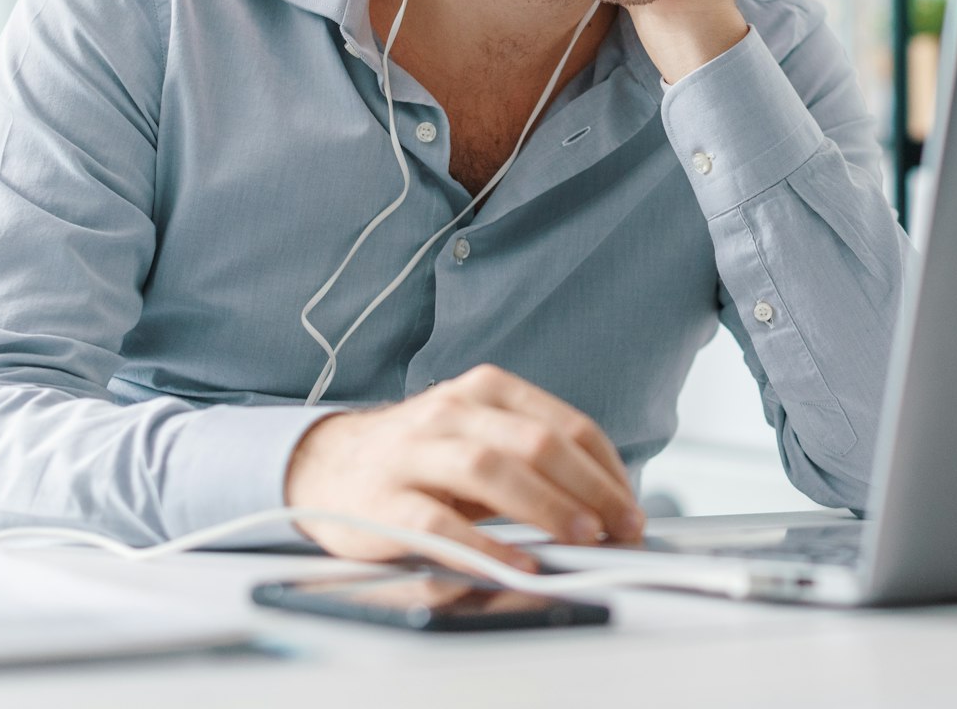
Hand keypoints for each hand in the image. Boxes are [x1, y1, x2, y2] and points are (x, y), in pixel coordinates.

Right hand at [283, 364, 643, 567]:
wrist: (325, 465)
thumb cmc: (420, 457)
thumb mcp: (481, 439)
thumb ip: (533, 460)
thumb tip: (604, 505)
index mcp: (487, 390)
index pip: (565, 424)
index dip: (606, 469)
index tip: (631, 506)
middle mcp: (452, 412)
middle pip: (534, 442)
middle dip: (588, 487)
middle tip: (621, 526)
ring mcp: (414, 452)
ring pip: (490, 470)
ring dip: (545, 505)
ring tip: (581, 537)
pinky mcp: (383, 500)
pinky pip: (438, 523)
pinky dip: (482, 545)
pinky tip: (514, 564)